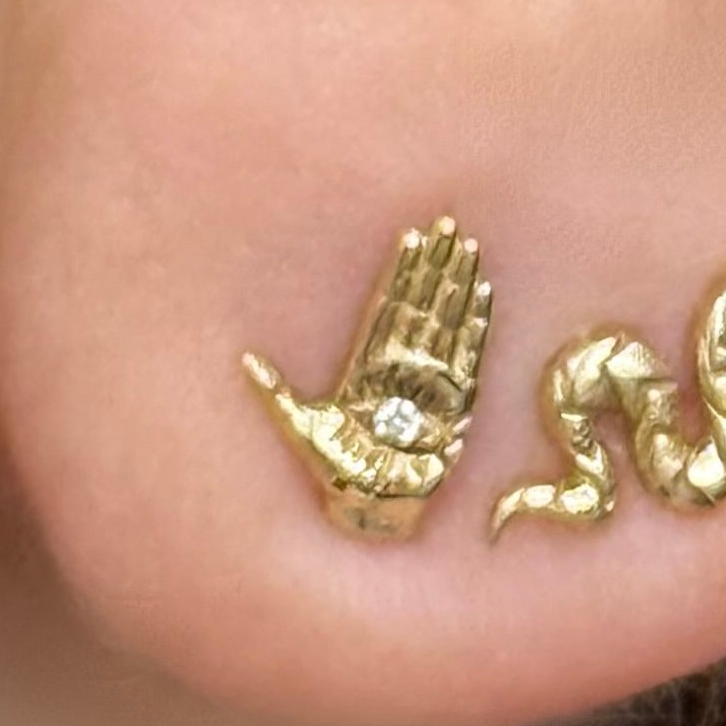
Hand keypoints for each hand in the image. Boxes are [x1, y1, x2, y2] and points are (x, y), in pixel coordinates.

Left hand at [242, 217, 493, 537]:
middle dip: (436, 263)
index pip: (388, 305)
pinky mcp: (456, 400)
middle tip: (448, 222)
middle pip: (422, 301)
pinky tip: (483, 293)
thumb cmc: (336, 470)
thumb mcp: (297, 426)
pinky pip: (470, 353)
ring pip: (447, 318)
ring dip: (458, 282)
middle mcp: (402, 366)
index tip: (410, 235)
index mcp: (367, 364)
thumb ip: (273, 391)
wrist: (373, 503)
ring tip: (470, 246)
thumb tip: (242, 358)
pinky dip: (477, 324)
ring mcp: (430, 380)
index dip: (400, 271)